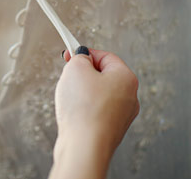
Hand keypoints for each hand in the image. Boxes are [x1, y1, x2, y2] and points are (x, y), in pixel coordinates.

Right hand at [50, 47, 138, 178]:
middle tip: (68, 76)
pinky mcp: (111, 129)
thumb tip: (82, 57)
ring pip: (98, 93)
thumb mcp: (76, 68)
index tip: (69, 54)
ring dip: (81, 92)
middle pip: (102, 75)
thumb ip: (79, 57)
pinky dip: (83, 108)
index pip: (105, 55)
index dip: (84, 53)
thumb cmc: (84, 108)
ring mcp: (122, 115)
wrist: (85, 145)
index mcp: (126, 78)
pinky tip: (73, 113)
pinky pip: (95, 110)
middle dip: (82, 74)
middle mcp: (130, 96)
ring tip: (70, 98)